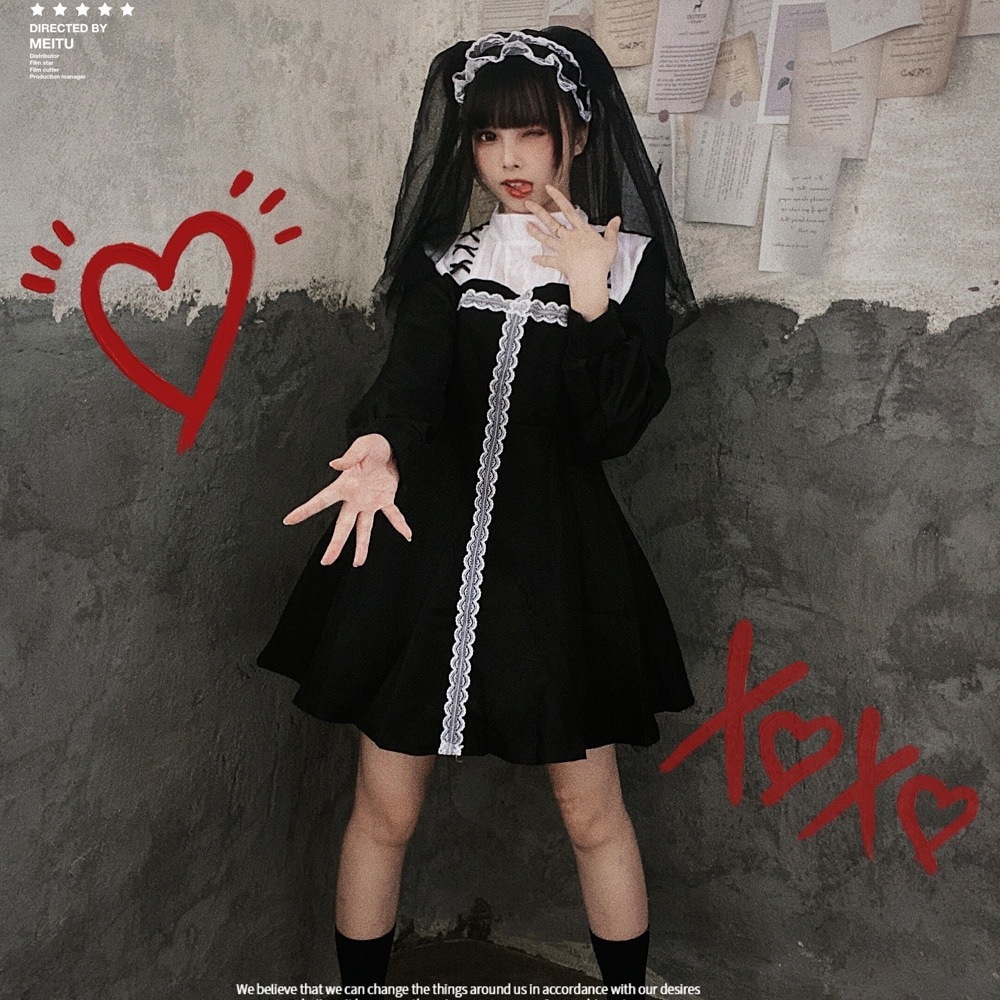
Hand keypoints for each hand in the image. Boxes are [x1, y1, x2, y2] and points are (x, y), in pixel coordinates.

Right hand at [282, 433, 411, 566]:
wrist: (391, 445)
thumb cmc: (373, 445)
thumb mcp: (361, 447)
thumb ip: (349, 457)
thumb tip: (334, 463)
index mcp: (345, 485)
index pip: (321, 501)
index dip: (305, 510)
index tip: (288, 520)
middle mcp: (355, 498)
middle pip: (342, 525)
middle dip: (335, 544)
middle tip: (326, 561)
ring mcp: (370, 501)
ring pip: (364, 528)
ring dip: (362, 546)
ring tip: (358, 563)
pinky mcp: (386, 499)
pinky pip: (394, 515)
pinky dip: (401, 524)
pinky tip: (407, 535)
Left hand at [524, 184, 619, 319]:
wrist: (590, 277)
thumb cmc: (599, 262)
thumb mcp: (611, 244)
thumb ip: (612, 231)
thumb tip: (616, 220)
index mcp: (581, 231)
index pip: (568, 209)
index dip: (558, 197)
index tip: (549, 189)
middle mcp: (569, 238)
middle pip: (552, 222)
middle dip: (539, 212)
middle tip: (529, 204)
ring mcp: (562, 250)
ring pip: (546, 238)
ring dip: (535, 232)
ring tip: (527, 226)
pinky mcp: (559, 262)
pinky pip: (548, 260)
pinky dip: (541, 260)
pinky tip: (534, 258)